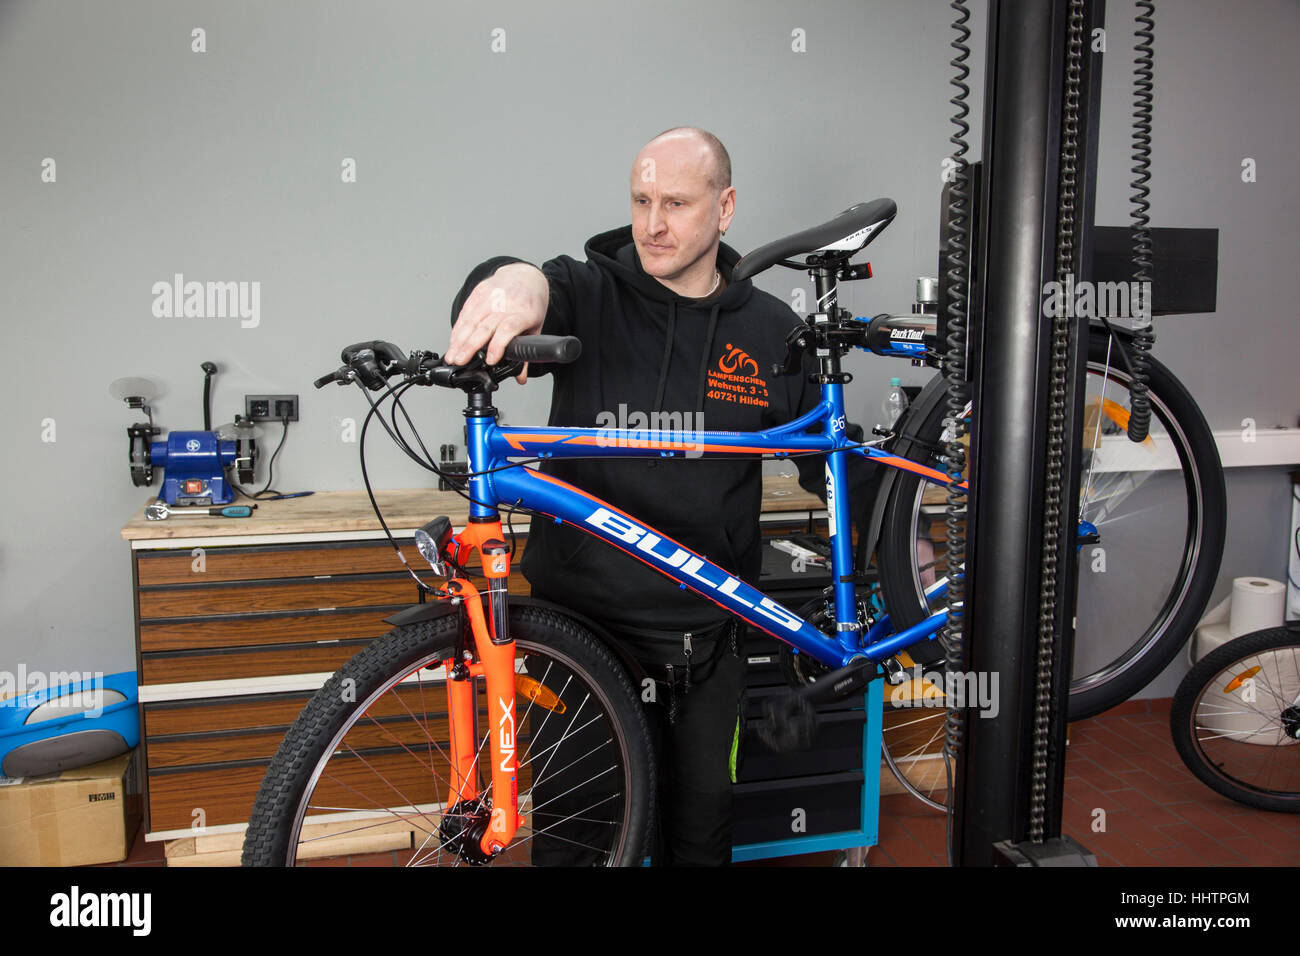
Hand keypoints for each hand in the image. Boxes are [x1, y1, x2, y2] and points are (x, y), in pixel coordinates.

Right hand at [445, 263, 547, 383]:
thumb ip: (526, 352)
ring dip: (459, 340)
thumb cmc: (530, 304)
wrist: (526, 275)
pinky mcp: (479, 291)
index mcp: (524, 313)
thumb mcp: (535, 327)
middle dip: (469, 346)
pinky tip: (453, 341)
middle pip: (485, 326)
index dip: (498, 344)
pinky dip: (458, 328)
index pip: (509, 328)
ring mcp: (491, 296)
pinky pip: (465, 312)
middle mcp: (506, 303)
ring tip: (452, 356)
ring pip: (471, 320)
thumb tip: (521, 377)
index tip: (489, 360)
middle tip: (459, 361)